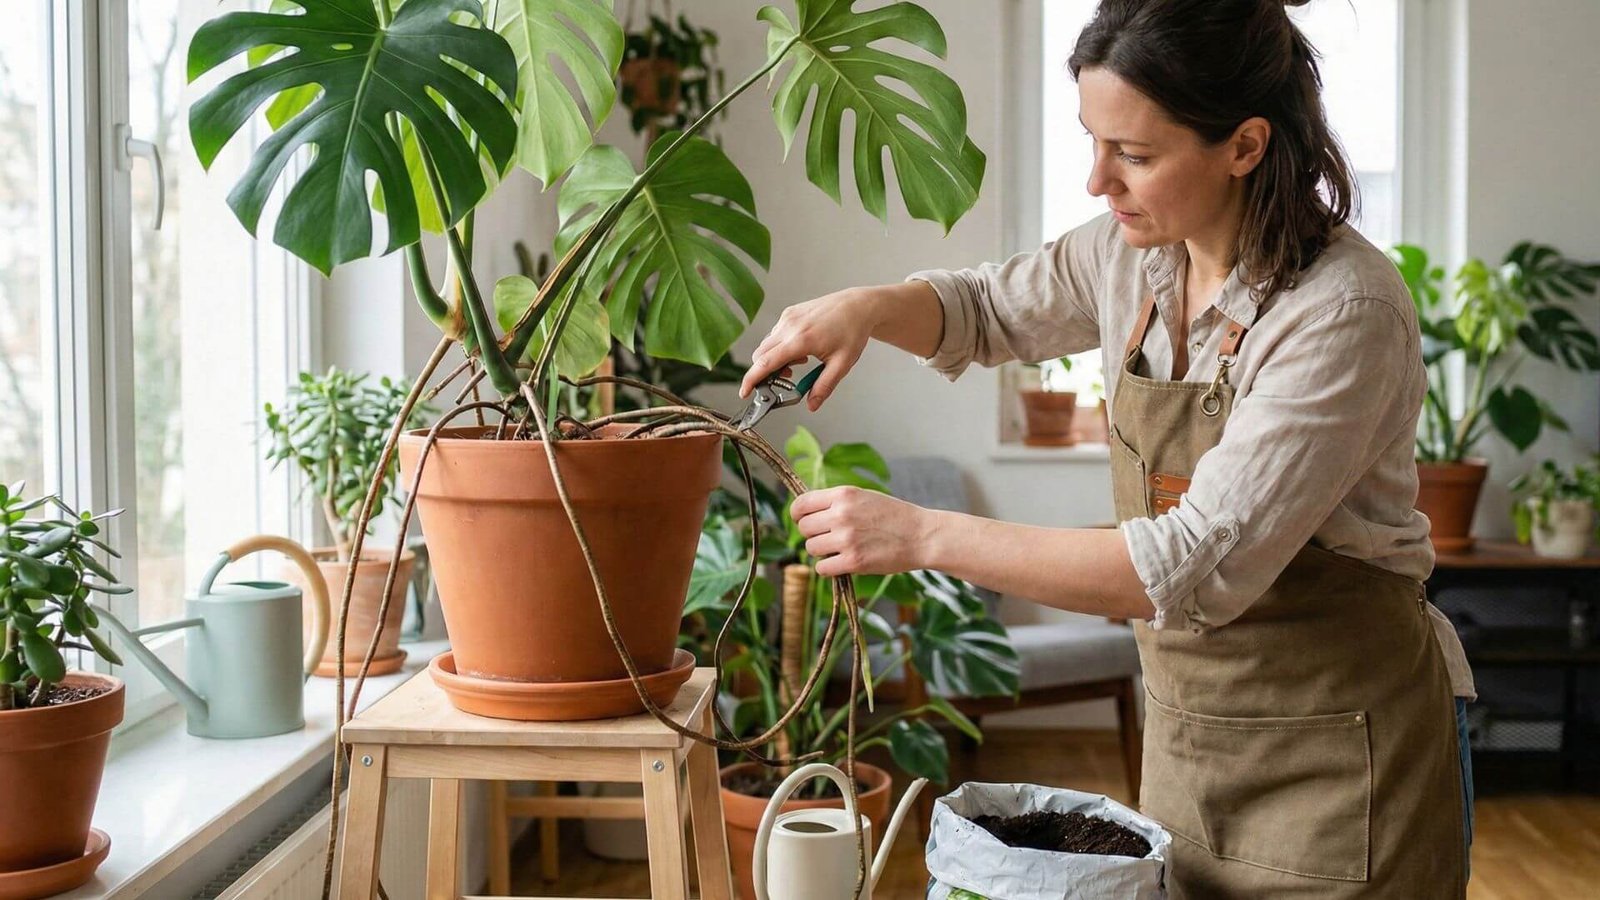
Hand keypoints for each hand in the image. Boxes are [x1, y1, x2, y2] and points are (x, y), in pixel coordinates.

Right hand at [739, 287, 884, 410]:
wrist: (858, 306)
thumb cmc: (852, 332)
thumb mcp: (842, 365)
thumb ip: (824, 387)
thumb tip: (811, 405)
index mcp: (801, 341)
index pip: (765, 363)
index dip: (751, 380)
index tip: (744, 392)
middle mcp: (789, 327)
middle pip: (760, 355)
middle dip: (765, 372)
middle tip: (786, 379)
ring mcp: (787, 318)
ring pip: (767, 345)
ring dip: (775, 359)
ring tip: (800, 362)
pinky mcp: (789, 313)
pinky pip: (775, 334)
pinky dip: (781, 347)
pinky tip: (801, 349)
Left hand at [790, 486, 934, 576]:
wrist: (922, 535)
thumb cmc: (894, 516)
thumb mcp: (864, 497)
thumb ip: (837, 502)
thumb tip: (807, 512)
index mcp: (844, 494)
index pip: (802, 504)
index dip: (798, 514)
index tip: (802, 521)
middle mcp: (842, 514)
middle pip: (804, 528)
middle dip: (813, 534)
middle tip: (829, 537)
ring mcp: (847, 539)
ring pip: (811, 548)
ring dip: (821, 551)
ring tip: (839, 549)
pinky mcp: (853, 561)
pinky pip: (822, 568)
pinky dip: (829, 568)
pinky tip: (842, 563)